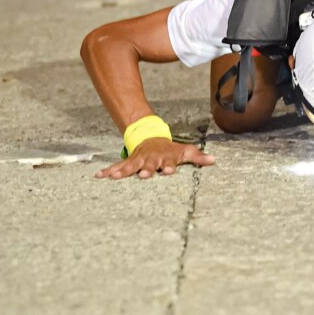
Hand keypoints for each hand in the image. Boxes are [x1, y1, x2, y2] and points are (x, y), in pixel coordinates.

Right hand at [96, 138, 215, 179]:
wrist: (150, 138)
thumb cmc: (169, 150)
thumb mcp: (184, 151)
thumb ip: (198, 157)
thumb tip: (214, 160)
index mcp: (165, 158)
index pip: (169, 162)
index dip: (169, 166)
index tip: (169, 171)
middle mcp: (150, 159)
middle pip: (148, 165)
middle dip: (146, 170)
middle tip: (143, 176)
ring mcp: (138, 160)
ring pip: (130, 166)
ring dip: (123, 171)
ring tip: (115, 177)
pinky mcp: (128, 163)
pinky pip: (116, 167)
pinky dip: (108, 171)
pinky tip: (98, 176)